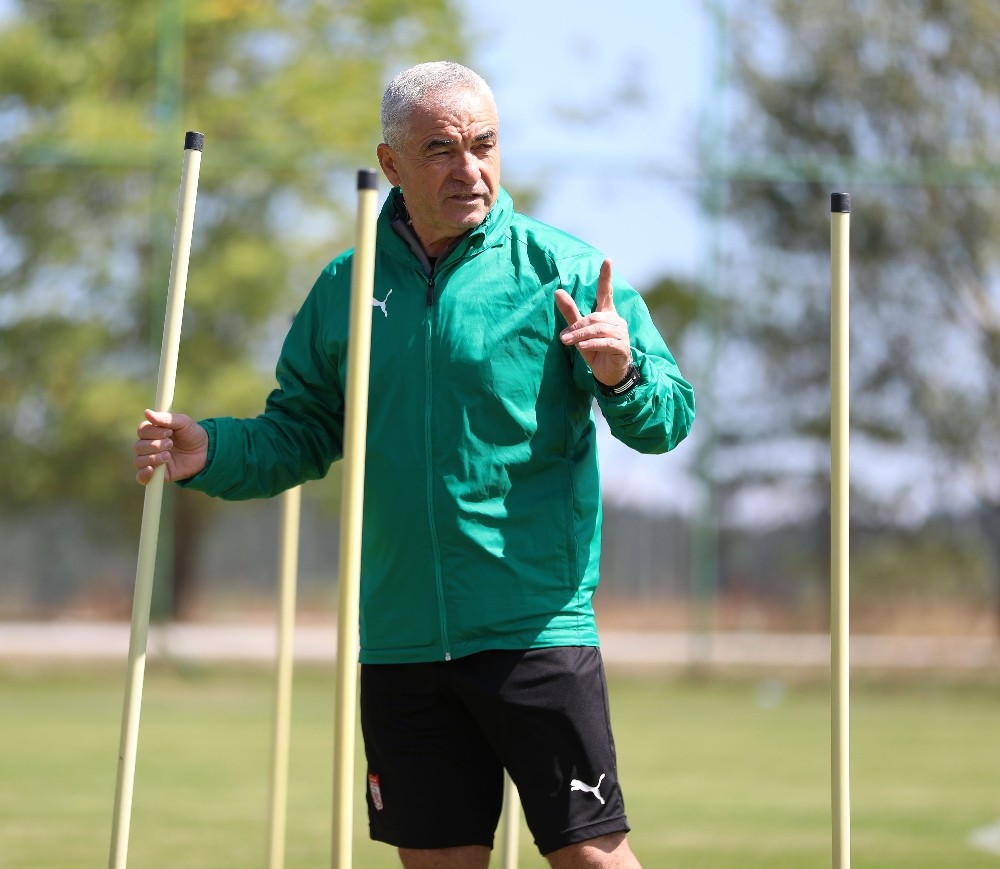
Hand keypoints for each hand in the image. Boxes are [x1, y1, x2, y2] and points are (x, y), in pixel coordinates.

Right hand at [133, 409, 208, 484]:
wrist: (206, 452)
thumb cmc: (193, 435)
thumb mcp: (183, 423)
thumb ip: (166, 418)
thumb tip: (147, 412)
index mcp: (153, 432)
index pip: (141, 431)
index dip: (153, 432)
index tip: (169, 432)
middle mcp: (149, 446)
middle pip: (139, 446)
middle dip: (155, 445)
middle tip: (171, 444)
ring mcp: (152, 461)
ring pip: (138, 460)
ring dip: (152, 458)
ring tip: (168, 456)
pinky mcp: (157, 475)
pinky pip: (140, 477)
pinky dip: (143, 474)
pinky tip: (152, 469)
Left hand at [554, 258, 631, 385]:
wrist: (608, 375)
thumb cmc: (595, 351)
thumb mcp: (579, 332)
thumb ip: (571, 313)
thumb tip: (558, 291)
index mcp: (607, 314)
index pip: (606, 292)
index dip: (606, 277)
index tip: (607, 260)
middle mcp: (616, 321)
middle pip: (595, 317)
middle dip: (578, 326)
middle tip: (564, 337)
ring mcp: (621, 334)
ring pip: (599, 329)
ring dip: (582, 335)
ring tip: (568, 341)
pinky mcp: (622, 348)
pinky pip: (606, 342)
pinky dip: (593, 343)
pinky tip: (583, 346)